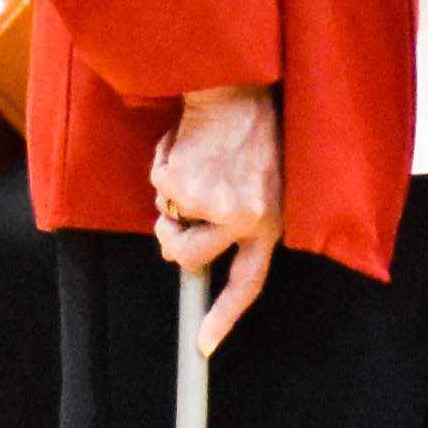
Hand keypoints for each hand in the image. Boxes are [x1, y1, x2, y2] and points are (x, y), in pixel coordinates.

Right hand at [148, 82, 283, 344]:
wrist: (239, 82)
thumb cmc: (252, 124)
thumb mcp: (264, 177)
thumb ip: (241, 211)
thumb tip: (189, 245)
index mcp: (270, 220)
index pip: (248, 282)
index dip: (224, 316)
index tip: (204, 345)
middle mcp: (246, 220)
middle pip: (188, 257)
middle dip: (170, 238)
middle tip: (169, 214)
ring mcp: (214, 205)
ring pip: (167, 222)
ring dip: (167, 196)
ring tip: (190, 160)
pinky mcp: (185, 185)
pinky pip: (158, 185)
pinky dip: (163, 160)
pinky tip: (185, 139)